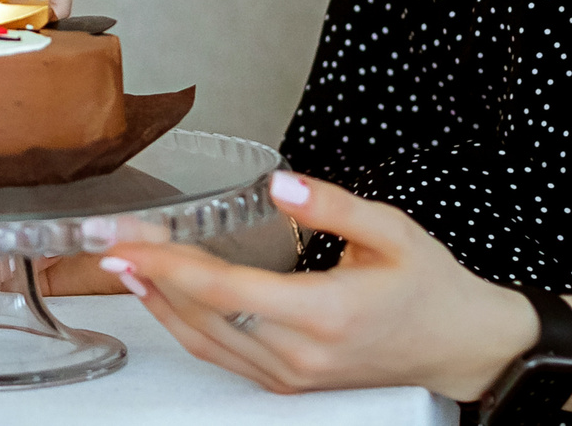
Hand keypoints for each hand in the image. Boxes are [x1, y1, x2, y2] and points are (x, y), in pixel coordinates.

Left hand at [91, 171, 534, 401]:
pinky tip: (166, 298)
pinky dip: (187, 327)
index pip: (224, 289)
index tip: (128, 238)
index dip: (168, 263)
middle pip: (202, 317)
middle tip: (107, 239)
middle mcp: (300, 355)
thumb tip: (280, 186)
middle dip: (149, 277)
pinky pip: (225, 356)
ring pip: (207, 343)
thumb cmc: (431, 288)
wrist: (464, 348)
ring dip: (159, 304)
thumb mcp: (391, 232)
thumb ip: (332, 206)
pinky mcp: (293, 384)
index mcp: (323, 315)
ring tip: (124, 264)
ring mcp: (294, 377)